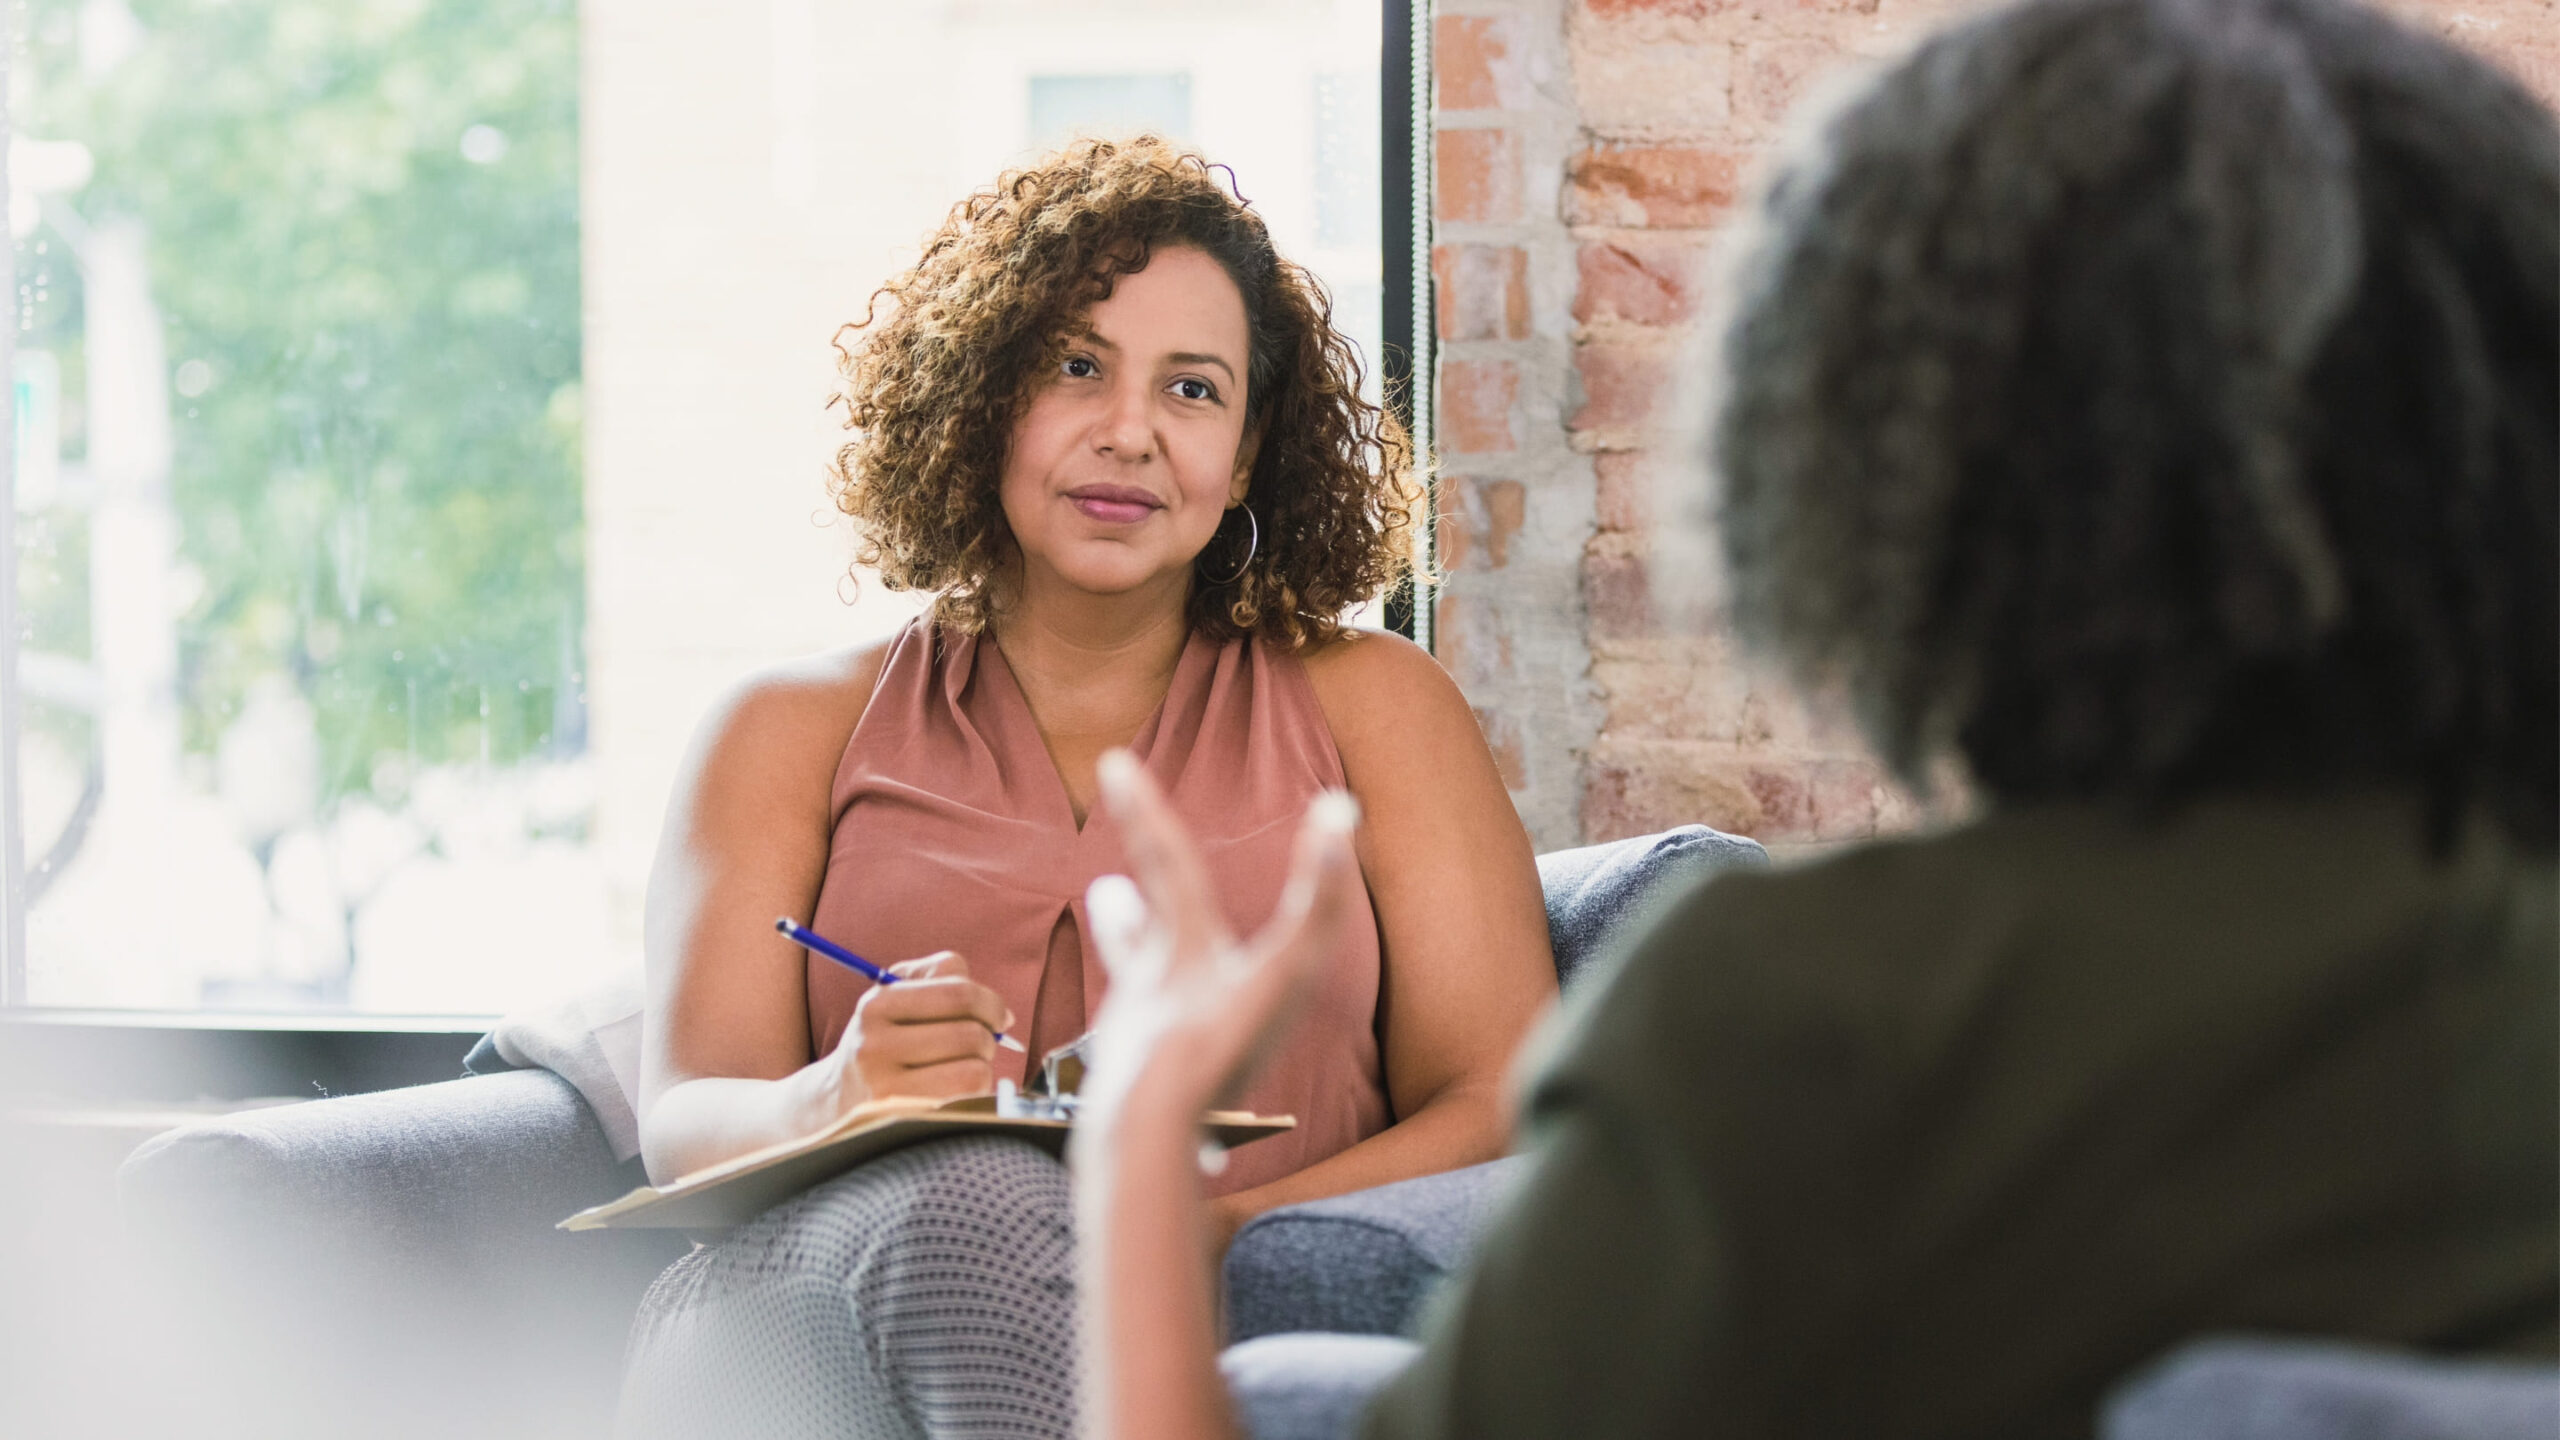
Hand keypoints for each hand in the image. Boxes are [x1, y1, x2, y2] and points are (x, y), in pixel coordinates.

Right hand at [823, 952, 1015, 1114]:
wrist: (839, 1100)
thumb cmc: (885, 1040)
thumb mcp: (898, 995)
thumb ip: (944, 975)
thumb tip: (1004, 1014)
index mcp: (876, 1005)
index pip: (958, 993)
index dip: (992, 1003)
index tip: (998, 1016)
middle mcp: (874, 1046)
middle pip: (971, 1034)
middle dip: (988, 1039)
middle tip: (976, 1047)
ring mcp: (885, 1089)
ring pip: (974, 1069)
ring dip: (981, 1068)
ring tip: (960, 1069)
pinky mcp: (903, 1121)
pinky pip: (967, 1099)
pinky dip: (974, 1093)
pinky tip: (955, 1091)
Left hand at [1076, 749, 1361, 1143]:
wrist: (1143, 1136)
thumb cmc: (1219, 1048)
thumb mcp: (1286, 970)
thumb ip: (1320, 897)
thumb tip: (1341, 808)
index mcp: (1183, 951)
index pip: (1167, 862)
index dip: (1146, 810)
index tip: (1113, 763)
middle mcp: (1147, 991)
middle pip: (1133, 942)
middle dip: (1124, 916)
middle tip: (1101, 892)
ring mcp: (1131, 1047)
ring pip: (1131, 1011)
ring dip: (1133, 996)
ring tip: (1129, 996)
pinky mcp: (1128, 1104)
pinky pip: (1147, 1090)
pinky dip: (1160, 1094)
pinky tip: (1174, 1128)